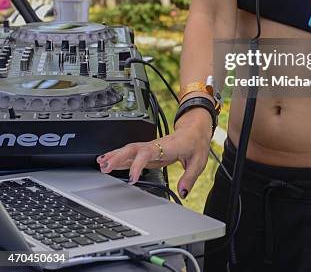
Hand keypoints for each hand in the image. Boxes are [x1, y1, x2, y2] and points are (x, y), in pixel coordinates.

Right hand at [96, 108, 212, 198]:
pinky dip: (118, 156)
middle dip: (117, 157)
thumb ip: (189, 177)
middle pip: (133, 148)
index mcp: (167, 147)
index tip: (131, 178)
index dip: (137, 165)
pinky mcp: (149, 151)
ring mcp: (151, 147)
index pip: (148, 153)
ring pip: (129, 149)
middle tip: (105, 168)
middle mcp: (155, 145)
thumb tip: (182, 192)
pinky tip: (108, 160)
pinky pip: (131, 153)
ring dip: (114, 156)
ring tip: (100, 164)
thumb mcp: (198, 161)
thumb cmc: (196, 143)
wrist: (195, 128)